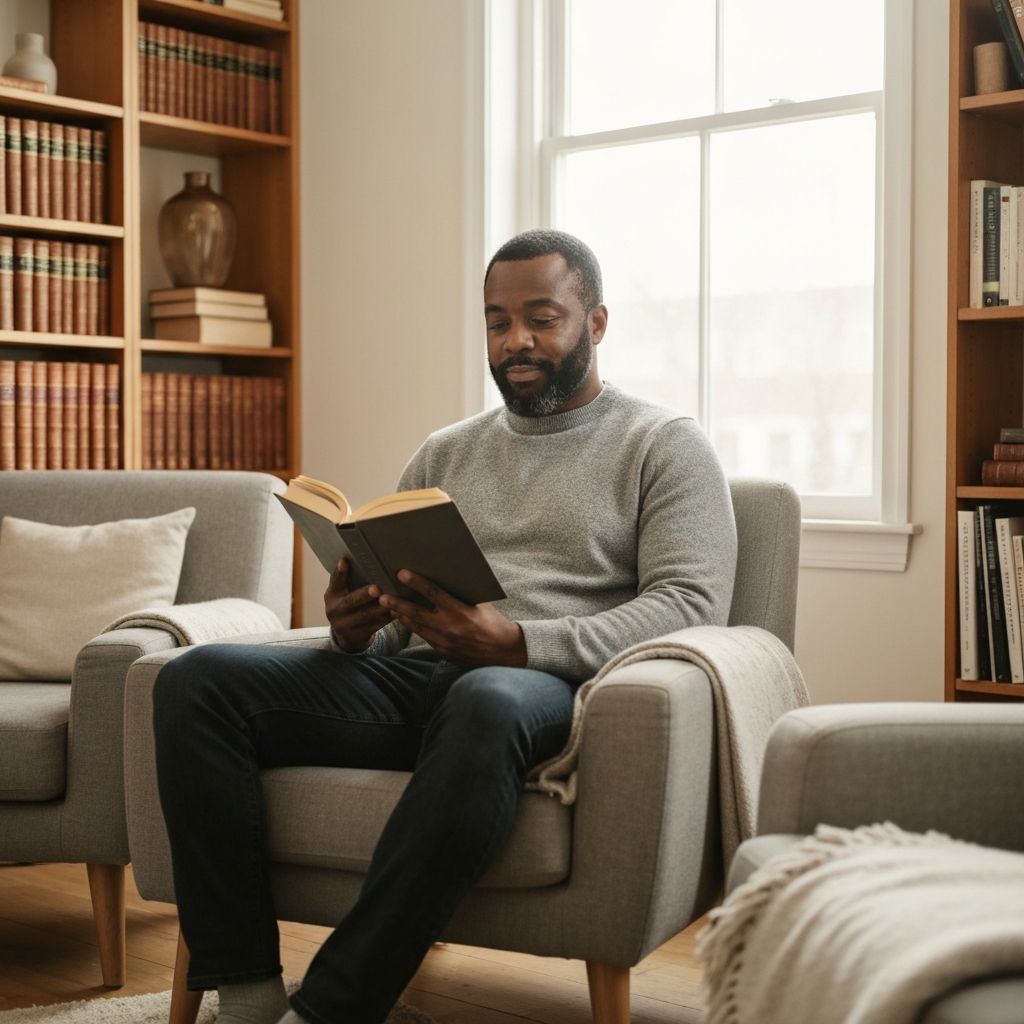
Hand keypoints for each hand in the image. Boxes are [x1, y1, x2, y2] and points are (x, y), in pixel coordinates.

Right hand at [324, 558, 392, 652]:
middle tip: (377, 588)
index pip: (334, 582)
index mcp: (331, 596)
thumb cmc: (348, 603)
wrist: (347, 634)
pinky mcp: (360, 635)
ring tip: (394, 599)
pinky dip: (388, 617)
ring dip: (381, 608)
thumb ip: (346, 579)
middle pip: (350, 602)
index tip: (345, 561)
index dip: (339, 573)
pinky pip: (377, 625)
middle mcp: (335, 611)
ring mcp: (346, 625)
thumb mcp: (341, 592)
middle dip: (364, 595)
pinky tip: (399, 610)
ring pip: (366, 616)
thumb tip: (356, 557)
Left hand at [380, 569, 526, 667]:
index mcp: (461, 611)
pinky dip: (414, 627)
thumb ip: (460, 594)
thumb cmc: (492, 622)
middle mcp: (450, 628)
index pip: (433, 594)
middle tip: (382, 596)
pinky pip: (424, 637)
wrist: (503, 652)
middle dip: (397, 604)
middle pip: (416, 613)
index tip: (401, 573)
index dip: (416, 582)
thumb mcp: (479, 604)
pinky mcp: (443, 652)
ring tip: (389, 607)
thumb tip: (444, 576)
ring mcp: (445, 642)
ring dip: (401, 616)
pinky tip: (406, 620)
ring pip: (416, 627)